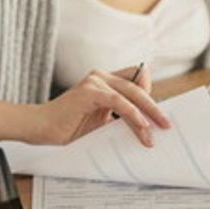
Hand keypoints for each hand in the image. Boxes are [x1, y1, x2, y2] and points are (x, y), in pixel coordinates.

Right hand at [31, 65, 171, 146]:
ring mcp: (95, 82)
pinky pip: (118, 102)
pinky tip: (142, 126)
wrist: (41, 129)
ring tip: (156, 132)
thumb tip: (145, 123)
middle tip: (167, 125)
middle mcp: (101, 76)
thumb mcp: (100, 121)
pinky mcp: (90, 92)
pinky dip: (132, 114)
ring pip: (131, 94)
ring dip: (147, 114)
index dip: (149, 95)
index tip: (160, 116)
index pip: (136, 81)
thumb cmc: (68, 127)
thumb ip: (119, 116)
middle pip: (138, 87)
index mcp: (104, 81)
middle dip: (154, 107)